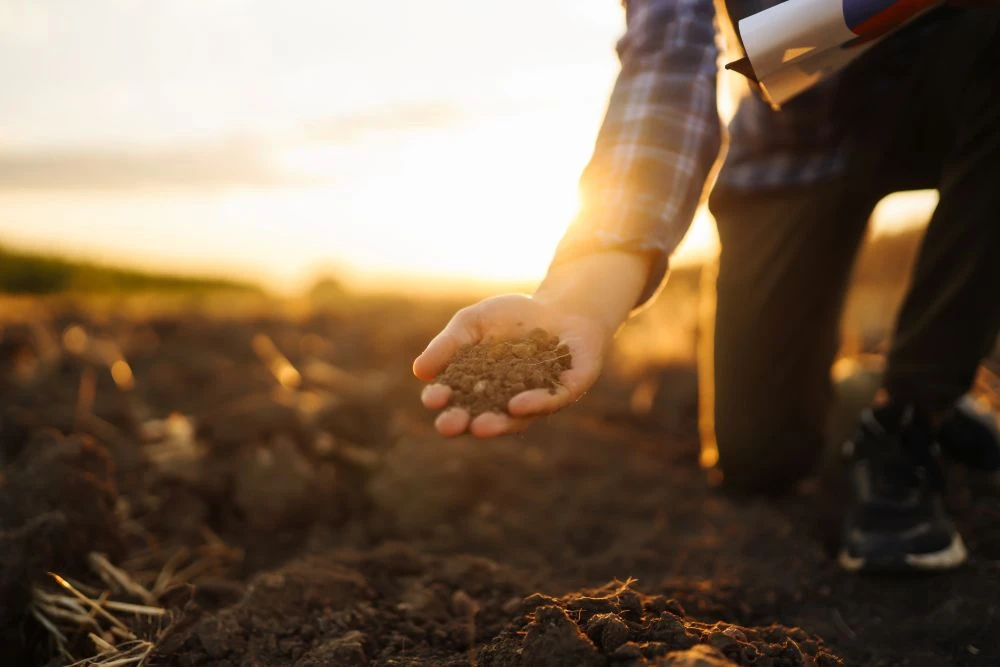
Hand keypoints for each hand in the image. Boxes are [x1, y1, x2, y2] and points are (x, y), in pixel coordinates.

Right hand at [413, 293, 612, 437]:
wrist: (562, 304)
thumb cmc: (513, 316)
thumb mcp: (472, 323)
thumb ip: (448, 346)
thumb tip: (419, 372)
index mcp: (481, 388)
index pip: (456, 398)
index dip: (443, 400)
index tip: (432, 398)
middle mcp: (508, 401)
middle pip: (482, 417)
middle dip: (465, 423)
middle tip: (449, 425)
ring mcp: (539, 398)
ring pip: (518, 418)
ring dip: (498, 424)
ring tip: (480, 427)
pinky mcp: (569, 389)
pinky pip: (551, 401)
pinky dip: (534, 404)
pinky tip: (518, 404)